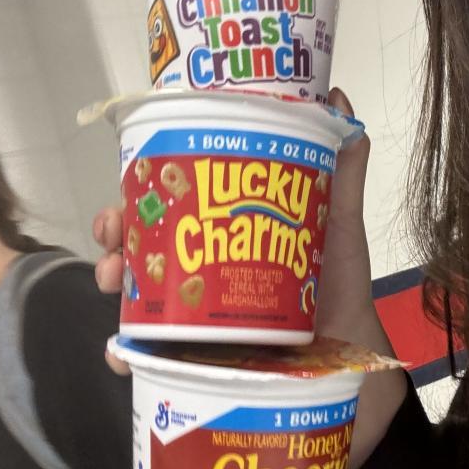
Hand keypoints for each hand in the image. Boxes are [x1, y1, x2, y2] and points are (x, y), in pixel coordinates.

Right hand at [91, 88, 405, 468]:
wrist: (356, 370)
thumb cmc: (343, 293)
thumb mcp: (341, 226)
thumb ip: (341, 172)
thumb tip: (338, 99)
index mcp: (230, 235)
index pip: (173, 202)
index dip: (142, 191)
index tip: (127, 185)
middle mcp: (205, 274)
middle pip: (145, 245)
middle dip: (118, 233)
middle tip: (111, 234)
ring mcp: (197, 319)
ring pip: (139, 295)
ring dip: (116, 283)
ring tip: (114, 284)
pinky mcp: (199, 363)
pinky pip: (153, 359)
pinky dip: (130, 356)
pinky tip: (123, 354)